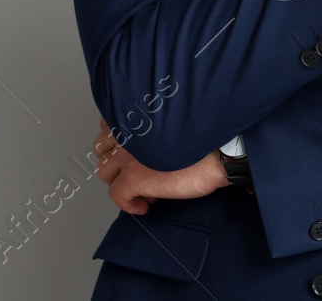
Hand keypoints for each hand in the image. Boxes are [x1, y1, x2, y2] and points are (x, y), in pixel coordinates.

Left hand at [92, 117, 227, 213]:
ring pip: (104, 172)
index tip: (132, 153)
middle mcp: (127, 132)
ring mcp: (128, 155)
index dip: (117, 143)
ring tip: (144, 189)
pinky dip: (128, 204)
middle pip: (101, 149)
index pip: (107, 125)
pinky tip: (144, 206)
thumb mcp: (170, 124)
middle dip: (116, 162)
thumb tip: (143, 152)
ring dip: (121, 182)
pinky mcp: (135, 177)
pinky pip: (117, 196)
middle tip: (136, 172)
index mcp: (136, 114)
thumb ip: (151, 129)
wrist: (220, 152)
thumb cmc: (205, 137)